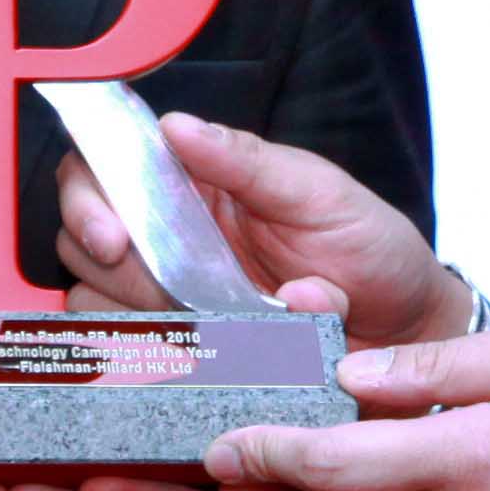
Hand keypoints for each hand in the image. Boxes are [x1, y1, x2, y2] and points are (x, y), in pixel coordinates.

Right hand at [53, 111, 472, 348]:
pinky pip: (132, 363)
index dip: (84, 200)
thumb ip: (246, 161)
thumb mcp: (318, 193)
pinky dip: (162, 364)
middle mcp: (168, 242)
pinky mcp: (185, 359)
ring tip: (220, 327)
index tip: (112, 237)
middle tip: (178, 294)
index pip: (100, 171)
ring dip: (147, 320)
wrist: (408, 334)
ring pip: (96, 307)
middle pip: (81, 245)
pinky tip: (210, 361)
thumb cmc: (371, 251)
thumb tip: (176, 126)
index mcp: (193, 185)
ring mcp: (171, 303)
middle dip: (120, 271)